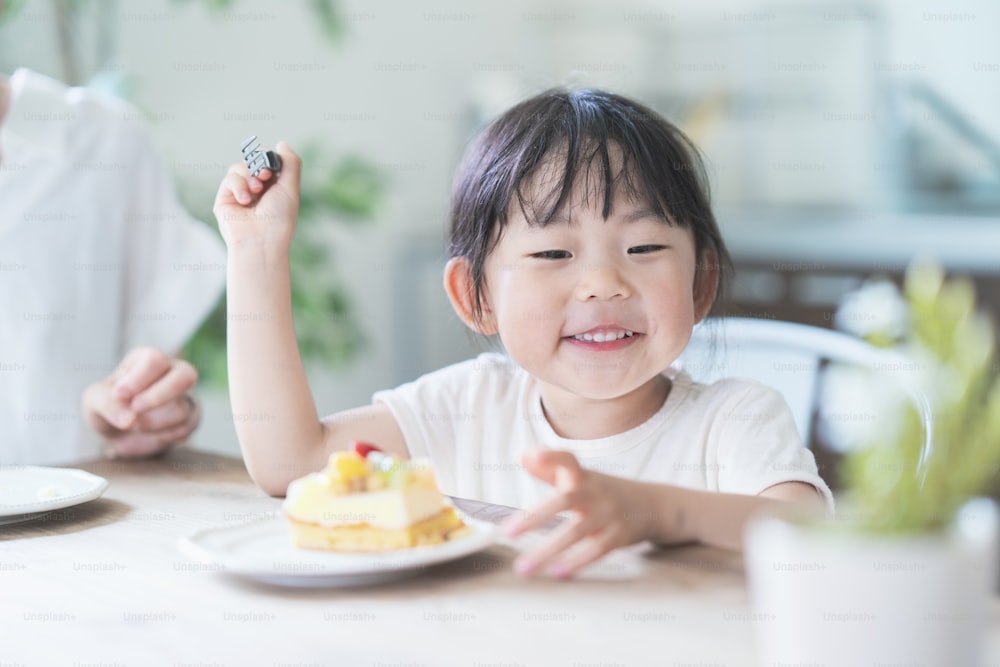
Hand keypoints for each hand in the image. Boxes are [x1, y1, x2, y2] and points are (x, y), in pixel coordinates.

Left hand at [82, 347, 199, 457]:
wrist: (119, 434)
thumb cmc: (108, 407)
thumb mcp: (93, 401)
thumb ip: (106, 404)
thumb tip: (130, 419)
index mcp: (146, 359)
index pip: (155, 360)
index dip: (139, 379)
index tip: (120, 395)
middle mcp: (171, 372)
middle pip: (185, 375)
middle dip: (159, 396)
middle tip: (135, 410)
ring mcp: (185, 395)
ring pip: (182, 408)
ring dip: (154, 422)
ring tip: (136, 424)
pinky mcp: (191, 417)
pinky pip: (185, 428)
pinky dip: (162, 435)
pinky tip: (150, 432)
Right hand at [213, 141, 300, 252]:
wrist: (261, 241)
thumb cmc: (279, 218)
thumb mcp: (290, 187)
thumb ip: (290, 163)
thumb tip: (282, 143)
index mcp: (274, 187)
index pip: (268, 162)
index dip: (268, 159)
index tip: (272, 168)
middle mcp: (257, 190)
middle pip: (252, 161)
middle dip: (258, 164)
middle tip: (265, 176)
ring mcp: (240, 194)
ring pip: (239, 167)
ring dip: (249, 175)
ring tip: (256, 191)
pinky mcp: (225, 199)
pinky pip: (229, 178)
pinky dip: (238, 185)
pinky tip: (245, 200)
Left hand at [503, 450, 653, 578]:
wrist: (653, 505)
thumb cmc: (603, 491)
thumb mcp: (580, 477)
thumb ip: (549, 469)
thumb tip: (520, 456)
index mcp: (582, 476)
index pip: (566, 460)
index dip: (550, 457)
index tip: (530, 456)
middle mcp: (594, 492)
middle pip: (564, 500)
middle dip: (535, 516)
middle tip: (508, 532)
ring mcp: (608, 514)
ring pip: (575, 532)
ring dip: (547, 551)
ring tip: (524, 568)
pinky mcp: (618, 536)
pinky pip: (596, 550)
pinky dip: (576, 562)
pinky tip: (557, 573)